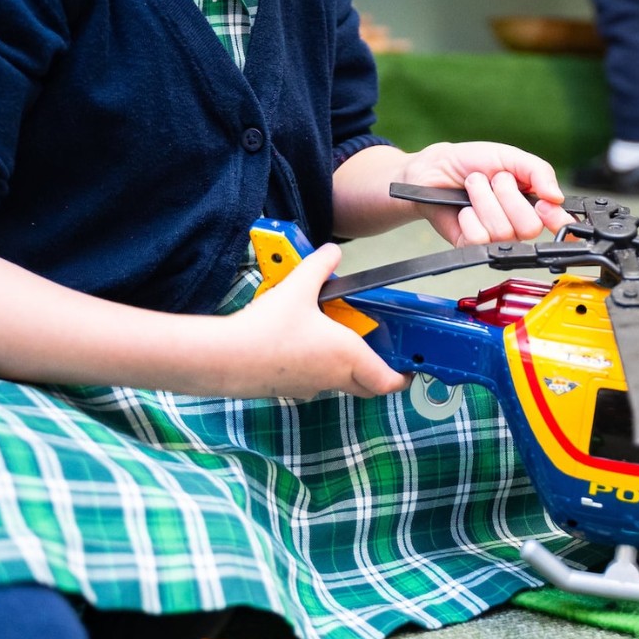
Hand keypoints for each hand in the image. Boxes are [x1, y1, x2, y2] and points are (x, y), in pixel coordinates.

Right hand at [227, 242, 409, 400]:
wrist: (229, 358)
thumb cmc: (269, 328)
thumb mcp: (299, 286)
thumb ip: (320, 265)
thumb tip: (333, 250)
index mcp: (347, 355)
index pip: (387, 380)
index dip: (402, 377)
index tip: (408, 368)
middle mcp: (334, 376)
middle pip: (367, 386)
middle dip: (378, 372)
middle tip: (380, 351)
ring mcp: (312, 386)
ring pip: (341, 382)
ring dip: (348, 366)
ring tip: (337, 336)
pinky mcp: (290, 388)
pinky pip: (316, 381)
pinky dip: (320, 366)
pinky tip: (302, 342)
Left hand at [395, 140, 569, 246]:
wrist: (434, 169)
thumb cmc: (470, 162)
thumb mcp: (508, 156)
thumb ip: (538, 171)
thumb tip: (557, 196)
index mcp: (532, 202)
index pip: (559, 223)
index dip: (559, 221)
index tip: (546, 206)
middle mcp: (517, 223)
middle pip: (530, 227)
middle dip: (507, 195)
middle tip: (493, 181)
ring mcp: (495, 237)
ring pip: (502, 231)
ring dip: (483, 199)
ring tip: (473, 187)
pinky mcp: (473, 246)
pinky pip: (480, 238)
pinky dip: (469, 216)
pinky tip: (464, 209)